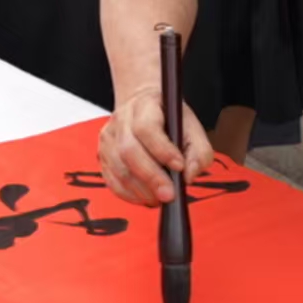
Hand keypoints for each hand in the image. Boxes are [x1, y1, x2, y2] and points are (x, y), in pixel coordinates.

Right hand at [97, 86, 212, 206]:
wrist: (143, 107)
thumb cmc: (168, 119)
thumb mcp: (191, 127)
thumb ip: (199, 151)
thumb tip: (188, 175)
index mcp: (145, 105)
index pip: (146, 127)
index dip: (162, 150)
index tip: (179, 167)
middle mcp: (122, 119)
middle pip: (129, 150)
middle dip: (151, 177)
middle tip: (169, 194)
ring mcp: (109, 137)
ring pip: (119, 168)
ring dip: (141, 189)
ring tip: (160, 197)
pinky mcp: (103, 155)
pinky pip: (112, 180)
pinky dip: (129, 194)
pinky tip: (146, 197)